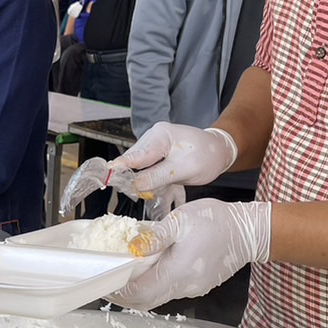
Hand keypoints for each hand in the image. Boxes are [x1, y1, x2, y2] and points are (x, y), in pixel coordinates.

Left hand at [108, 199, 271, 310]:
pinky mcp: (198, 285)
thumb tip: (131, 248)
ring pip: (157, 298)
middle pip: (145, 301)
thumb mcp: (180, 220)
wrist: (247, 231)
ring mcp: (193, 288)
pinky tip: (147, 271)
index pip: (139, 293)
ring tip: (122, 275)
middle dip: (123, 295)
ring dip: (138, 291)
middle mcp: (184, 286)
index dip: (118, 291)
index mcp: (177, 272)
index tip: (103, 281)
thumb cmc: (215, 221)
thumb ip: (153, 237)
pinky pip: (170, 291)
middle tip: (107, 282)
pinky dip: (153, 285)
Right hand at [114, 122, 237, 193]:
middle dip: (132, 175)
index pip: (137, 155)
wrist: (219, 151)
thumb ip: (158, 177)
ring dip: (141, 177)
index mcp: (161, 135)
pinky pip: (145, 165)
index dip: (121, 167)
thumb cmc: (206, 157)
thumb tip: (135, 185)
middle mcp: (154, 136)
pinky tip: (153, 183)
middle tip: (134, 192)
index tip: (107, 176)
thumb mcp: (184, 170)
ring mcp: (155, 143)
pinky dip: (147, 175)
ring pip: (139, 163)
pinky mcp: (157, 152)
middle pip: (134, 159)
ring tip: (148, 188)